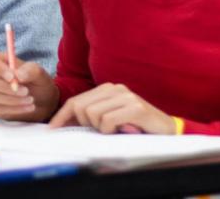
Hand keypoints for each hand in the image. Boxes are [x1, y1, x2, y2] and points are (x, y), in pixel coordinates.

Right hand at [0, 52, 58, 121]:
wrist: (42, 101)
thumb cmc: (37, 82)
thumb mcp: (39, 73)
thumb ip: (30, 71)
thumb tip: (18, 76)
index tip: (12, 77)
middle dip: (4, 87)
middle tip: (25, 91)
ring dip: (12, 99)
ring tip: (31, 100)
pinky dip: (15, 109)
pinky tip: (28, 107)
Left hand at [48, 82, 174, 133]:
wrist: (167, 131)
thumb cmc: (135, 127)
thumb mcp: (109, 120)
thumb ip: (91, 117)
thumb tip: (64, 123)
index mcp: (106, 89)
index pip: (76, 100)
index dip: (62, 115)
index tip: (52, 129)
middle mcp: (115, 88)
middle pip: (81, 107)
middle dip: (86, 124)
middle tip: (102, 130)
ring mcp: (126, 96)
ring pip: (93, 114)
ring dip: (101, 129)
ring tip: (116, 130)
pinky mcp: (135, 107)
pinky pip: (108, 121)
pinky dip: (111, 131)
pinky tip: (122, 130)